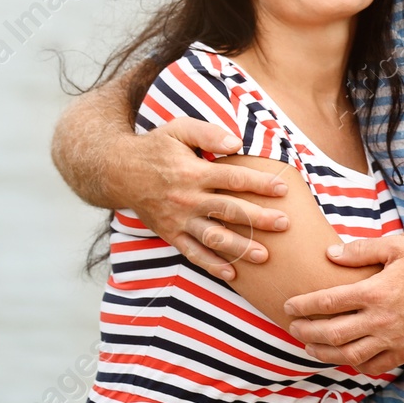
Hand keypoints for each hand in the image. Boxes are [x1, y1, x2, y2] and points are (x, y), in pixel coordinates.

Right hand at [115, 117, 292, 279]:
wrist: (118, 172)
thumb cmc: (155, 147)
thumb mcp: (178, 129)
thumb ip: (208, 133)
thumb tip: (237, 142)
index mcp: (193, 171)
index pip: (233, 178)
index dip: (260, 183)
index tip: (283, 187)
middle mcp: (187, 198)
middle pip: (229, 210)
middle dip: (259, 218)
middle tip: (285, 223)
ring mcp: (178, 219)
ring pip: (213, 237)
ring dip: (239, 247)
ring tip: (264, 255)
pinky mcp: (170, 234)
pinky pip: (192, 253)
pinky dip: (211, 265)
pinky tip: (232, 273)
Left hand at [282, 235, 403, 374]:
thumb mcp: (397, 247)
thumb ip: (361, 250)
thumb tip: (330, 254)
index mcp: (376, 291)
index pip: (328, 302)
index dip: (303, 305)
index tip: (289, 305)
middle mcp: (382, 319)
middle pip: (332, 333)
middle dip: (306, 332)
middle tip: (293, 328)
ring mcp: (394, 339)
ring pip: (348, 354)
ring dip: (323, 353)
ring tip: (310, 347)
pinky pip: (373, 366)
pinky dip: (354, 364)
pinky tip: (344, 356)